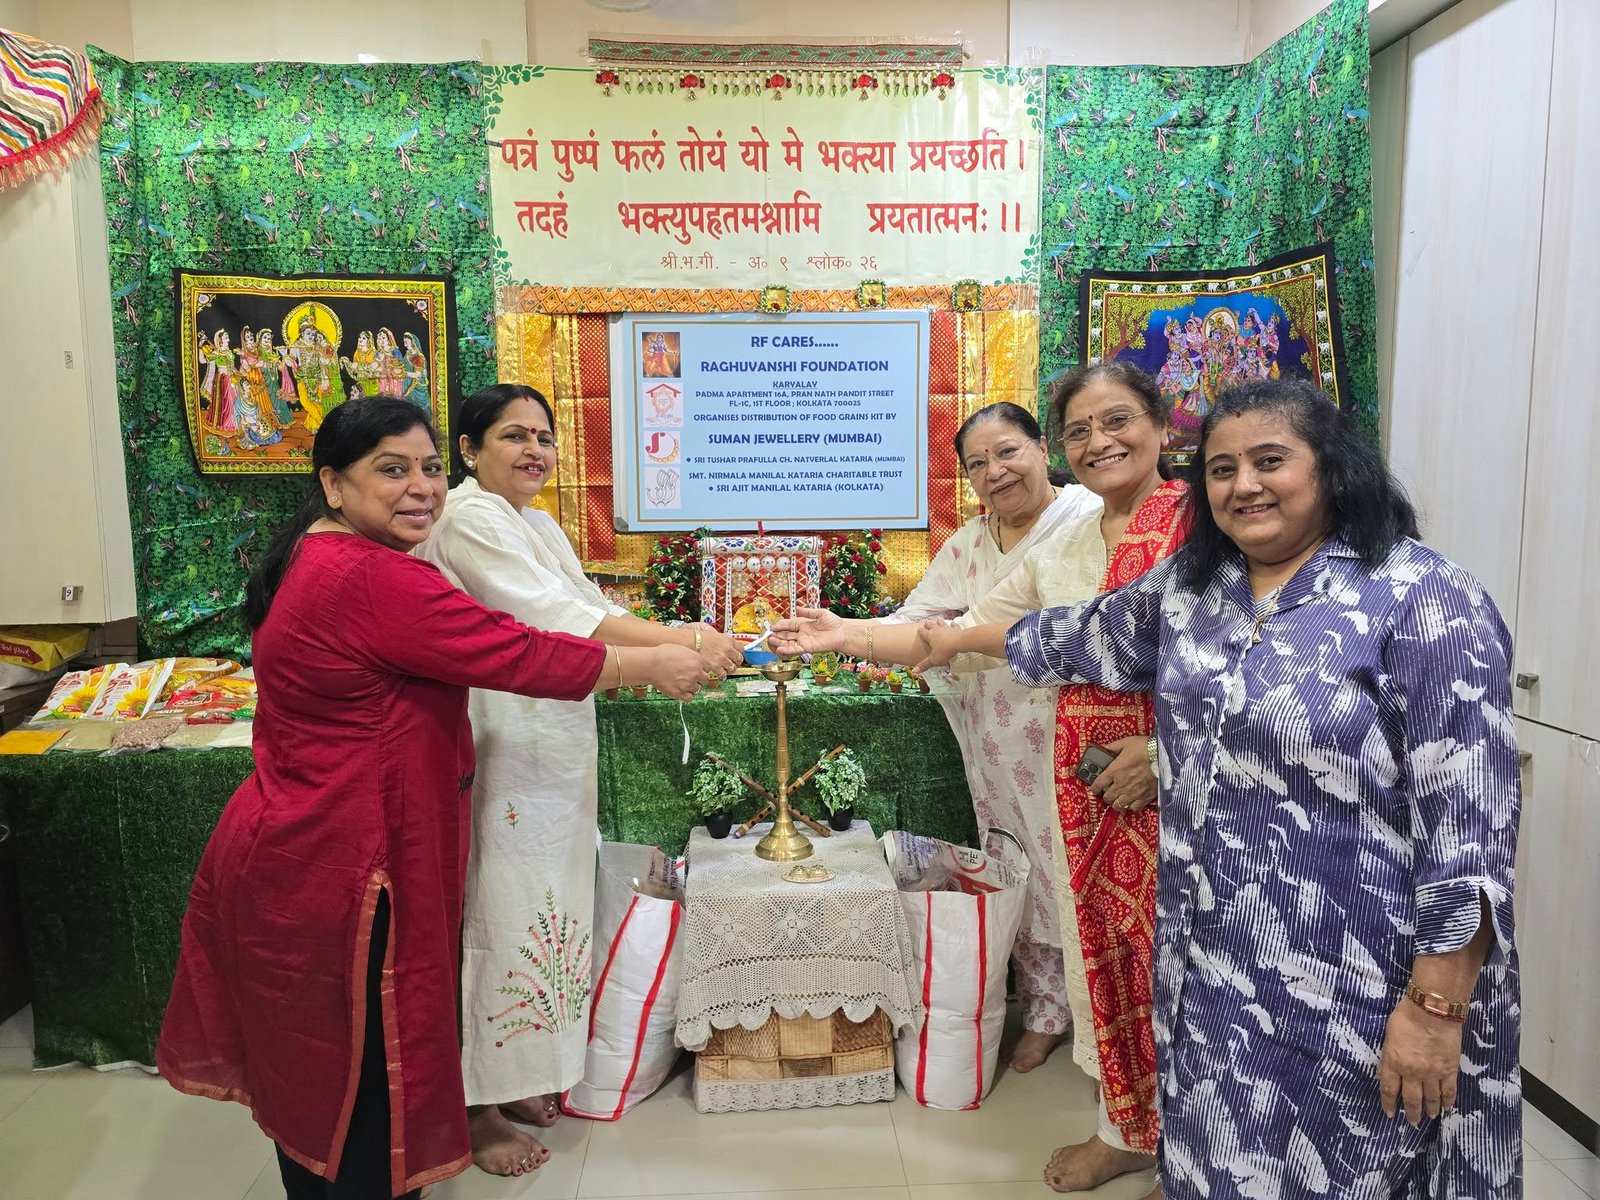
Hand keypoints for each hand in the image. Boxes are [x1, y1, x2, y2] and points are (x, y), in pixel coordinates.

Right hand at [646, 644, 703, 701]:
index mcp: (697, 660)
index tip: (701, 670)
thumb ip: (692, 656)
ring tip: (681, 682)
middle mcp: (696, 673)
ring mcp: (688, 684)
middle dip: (699, 678)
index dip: (704, 669)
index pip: (710, 668)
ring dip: (691, 686)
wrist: (651, 664)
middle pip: (705, 680)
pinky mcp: (680, 693)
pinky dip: (687, 695)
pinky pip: (689, 698)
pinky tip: (681, 690)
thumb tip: (696, 660)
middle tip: (689, 676)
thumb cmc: (663, 654)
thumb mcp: (682, 649)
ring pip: (697, 689)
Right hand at [695, 626, 743, 673]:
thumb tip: (728, 644)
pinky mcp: (715, 666)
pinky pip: (722, 674)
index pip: (742, 649)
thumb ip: (722, 639)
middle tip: (732, 664)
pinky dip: (721, 675)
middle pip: (739, 660)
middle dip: (736, 663)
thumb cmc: (698, 636)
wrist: (689, 641)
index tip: (740, 656)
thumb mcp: (714, 633)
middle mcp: (727, 649)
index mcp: (728, 640)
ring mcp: (722, 658)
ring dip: (729, 669)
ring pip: (732, 668)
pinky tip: (718, 672)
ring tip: (724, 668)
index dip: (741, 654)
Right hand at [769, 607, 845, 655]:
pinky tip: (780, 648)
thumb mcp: (820, 613)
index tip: (771, 626)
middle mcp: (802, 633)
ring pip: (788, 642)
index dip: (779, 625)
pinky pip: (795, 649)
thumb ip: (808, 612)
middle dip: (776, 635)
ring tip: (770, 640)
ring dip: (779, 642)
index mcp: (803, 624)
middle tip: (767, 635)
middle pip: (785, 635)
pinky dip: (787, 649)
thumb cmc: (834, 623)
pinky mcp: (807, 648)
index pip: (788, 625)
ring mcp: (804, 641)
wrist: (843, 633)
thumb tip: (798, 608)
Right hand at [912, 620, 961, 671]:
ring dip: (939, 622)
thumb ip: (924, 665)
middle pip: (931, 625)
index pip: (923, 632)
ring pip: (941, 623)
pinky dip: (953, 625)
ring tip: (938, 620)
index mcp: (930, 636)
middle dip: (928, 624)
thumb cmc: (945, 650)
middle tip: (926, 623)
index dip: (920, 631)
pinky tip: (953, 624)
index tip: (919, 629)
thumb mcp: (933, 660)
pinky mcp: (956, 629)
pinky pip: (954, 625)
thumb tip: (914, 672)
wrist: (959, 642)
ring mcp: (947, 628)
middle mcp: (937, 630)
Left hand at [1088, 735, 1157, 811]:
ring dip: (1117, 803)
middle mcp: (1121, 784)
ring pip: (1119, 805)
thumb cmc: (1145, 748)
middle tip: (1109, 792)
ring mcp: (1133, 793)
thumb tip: (1103, 748)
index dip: (1094, 788)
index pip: (1098, 784)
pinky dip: (1131, 806)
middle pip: (1108, 798)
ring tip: (1119, 798)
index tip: (1095, 788)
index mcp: (1114, 771)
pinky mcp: (1145, 797)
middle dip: (1106, 796)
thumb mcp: (1126, 743)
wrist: (1164, 756)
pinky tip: (1132, 801)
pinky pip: (1134, 808)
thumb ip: (1112, 747)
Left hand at [1378, 996, 1463, 1125]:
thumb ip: (1390, 1056)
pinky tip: (1447, 1108)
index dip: (1388, 1104)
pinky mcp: (1450, 1070)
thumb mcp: (1389, 1036)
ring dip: (1430, 1110)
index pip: (1389, 1089)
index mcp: (1393, 1063)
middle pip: (1411, 1099)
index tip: (1389, 1114)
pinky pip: (1449, 1091)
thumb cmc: (1406, 1017)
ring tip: (1430, 1118)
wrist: (1432, 1010)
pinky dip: (1448, 1102)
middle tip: (1412, 1123)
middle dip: (1411, 1113)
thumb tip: (1391, 1069)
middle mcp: (1412, 1073)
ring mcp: (1432, 1073)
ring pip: (1431, 1099)